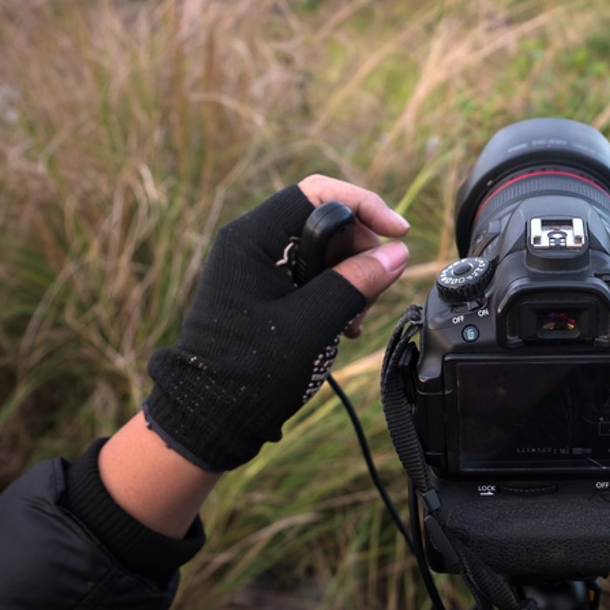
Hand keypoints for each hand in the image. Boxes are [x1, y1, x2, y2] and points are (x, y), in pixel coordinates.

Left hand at [142, 175, 409, 472]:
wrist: (210, 415)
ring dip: (352, 278)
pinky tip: (345, 325)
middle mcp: (254, 244)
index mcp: (253, 239)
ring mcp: (260, 267)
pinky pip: (315, 276)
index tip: (398, 233)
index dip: (364, 206)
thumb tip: (397, 253)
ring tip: (356, 318)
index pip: (317, 193)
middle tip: (377, 289)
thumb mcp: (311, 324)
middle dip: (361, 251)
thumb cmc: (248, 371)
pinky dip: (338, 293)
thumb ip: (356, 282)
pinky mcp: (268, 290)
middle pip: (326, 221)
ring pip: (326, 251)